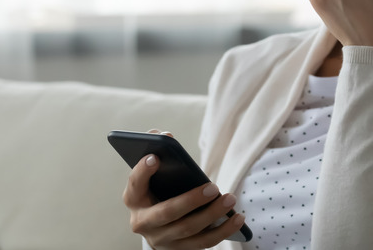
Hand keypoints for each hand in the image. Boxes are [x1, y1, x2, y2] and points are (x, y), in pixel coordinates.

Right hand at [121, 130, 244, 249]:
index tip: (156, 156)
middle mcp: (142, 222)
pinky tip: (238, 218)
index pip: (134, 184)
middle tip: (213, 187)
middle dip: (191, 200)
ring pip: (188, 229)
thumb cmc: (161, 187)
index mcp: (134, 198)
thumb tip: (164, 134)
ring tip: (230, 198)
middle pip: (167, 212)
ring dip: (212, 214)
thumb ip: (157, 148)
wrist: (161, 223)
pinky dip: (223, 230)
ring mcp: (160, 239)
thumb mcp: (156, 172)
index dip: (142, 171)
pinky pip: (203, 243)